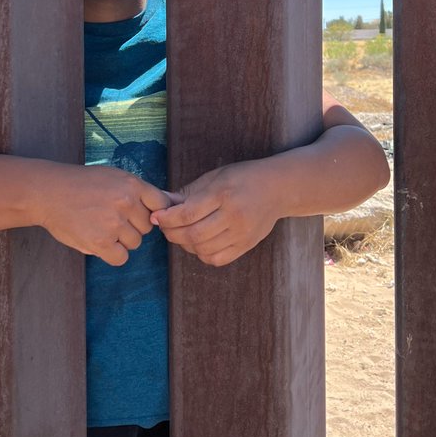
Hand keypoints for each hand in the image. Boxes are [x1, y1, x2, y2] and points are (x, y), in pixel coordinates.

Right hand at [37, 164, 170, 265]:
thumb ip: (138, 191)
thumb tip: (169, 205)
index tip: (139, 215)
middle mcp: (126, 202)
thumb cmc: (80, 184)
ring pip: (135, 243)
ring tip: (100, 227)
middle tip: (110, 218)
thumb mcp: (113, 176)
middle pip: (147, 227)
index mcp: (131, 184)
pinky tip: (99, 242)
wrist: (49, 192)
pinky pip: (121, 258)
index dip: (152, 213)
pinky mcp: (100, 242)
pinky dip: (111, 254)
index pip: (162, 204)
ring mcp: (113, 223)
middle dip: (132, 226)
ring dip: (121, 240)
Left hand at [149, 160, 279, 266]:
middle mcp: (233, 215)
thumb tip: (161, 202)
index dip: (167, 218)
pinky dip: (202, 255)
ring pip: (203, 249)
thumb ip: (189, 192)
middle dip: (172, 233)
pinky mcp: (247, 245)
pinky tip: (199, 244)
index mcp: (223, 193)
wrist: (278, 188)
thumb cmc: (243, 178)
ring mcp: (242, 233)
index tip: (156, 217)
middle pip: (193, 234)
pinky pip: (218, 259)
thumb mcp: (215, 177)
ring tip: (181, 234)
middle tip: (165, 228)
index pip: (188, 213)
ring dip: (185, 245)